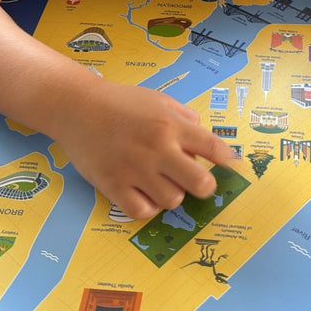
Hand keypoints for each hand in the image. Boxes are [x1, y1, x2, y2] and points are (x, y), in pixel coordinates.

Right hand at [56, 80, 234, 219]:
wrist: (77, 107)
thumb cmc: (120, 102)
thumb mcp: (158, 99)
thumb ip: (184, 117)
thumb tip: (204, 138)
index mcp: (170, 125)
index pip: (212, 147)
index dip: (228, 160)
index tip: (234, 167)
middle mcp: (157, 148)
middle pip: (200, 183)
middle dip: (205, 186)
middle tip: (196, 182)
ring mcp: (135, 169)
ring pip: (173, 200)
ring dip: (172, 195)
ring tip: (161, 183)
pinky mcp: (113, 185)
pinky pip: (142, 211)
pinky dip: (148, 207)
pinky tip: (143, 194)